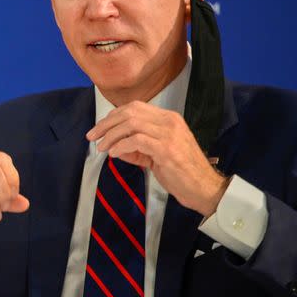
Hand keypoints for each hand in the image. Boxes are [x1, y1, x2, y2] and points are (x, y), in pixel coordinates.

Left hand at [86, 101, 229, 216]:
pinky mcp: (166, 149)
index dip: (113, 116)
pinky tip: (113, 154)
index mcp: (168, 118)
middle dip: (106, 124)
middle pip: (130, 112)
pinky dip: (120, 145)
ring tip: (101, 147)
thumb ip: (136, 148)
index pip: (135, 107)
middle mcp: (170, 121)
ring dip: (111, 135)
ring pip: (131, 124)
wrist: (204, 188)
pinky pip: (136, 140)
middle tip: (92, 136)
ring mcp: (169, 134)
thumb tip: (112, 145)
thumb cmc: (180, 172)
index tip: (99, 128)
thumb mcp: (156, 154)